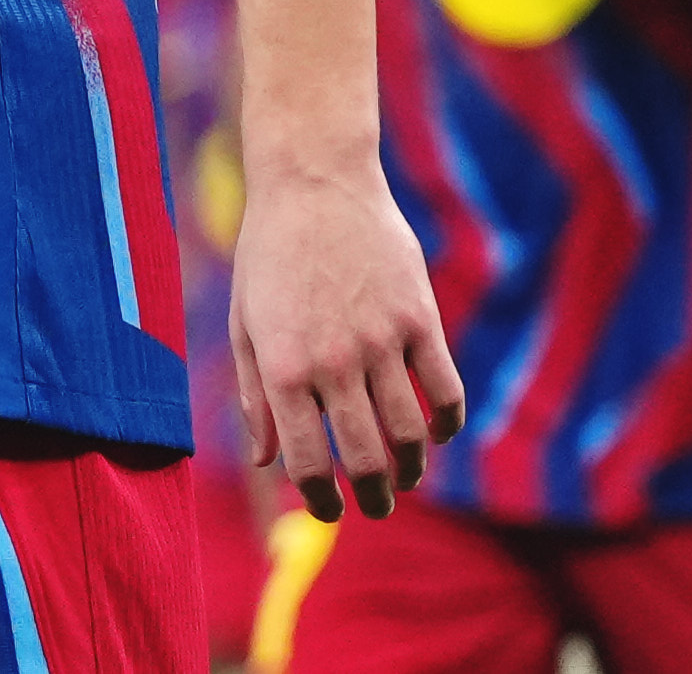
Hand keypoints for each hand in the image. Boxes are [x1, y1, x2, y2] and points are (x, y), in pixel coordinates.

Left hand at [228, 160, 465, 524]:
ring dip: (410, 470)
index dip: (321, 501)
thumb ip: (253, 396)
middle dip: (374, 498)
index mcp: (282, 367)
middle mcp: (332, 361)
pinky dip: (445, 424)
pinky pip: (445, 391)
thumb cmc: (270, 253)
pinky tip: (434, 431)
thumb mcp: (246, 322)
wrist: (313, 181)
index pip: (308, 462)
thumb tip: (265, 461)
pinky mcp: (419, 319)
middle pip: (367, 460)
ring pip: (410, 436)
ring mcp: (380, 341)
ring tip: (404, 476)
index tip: (329, 511)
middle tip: (376, 505)